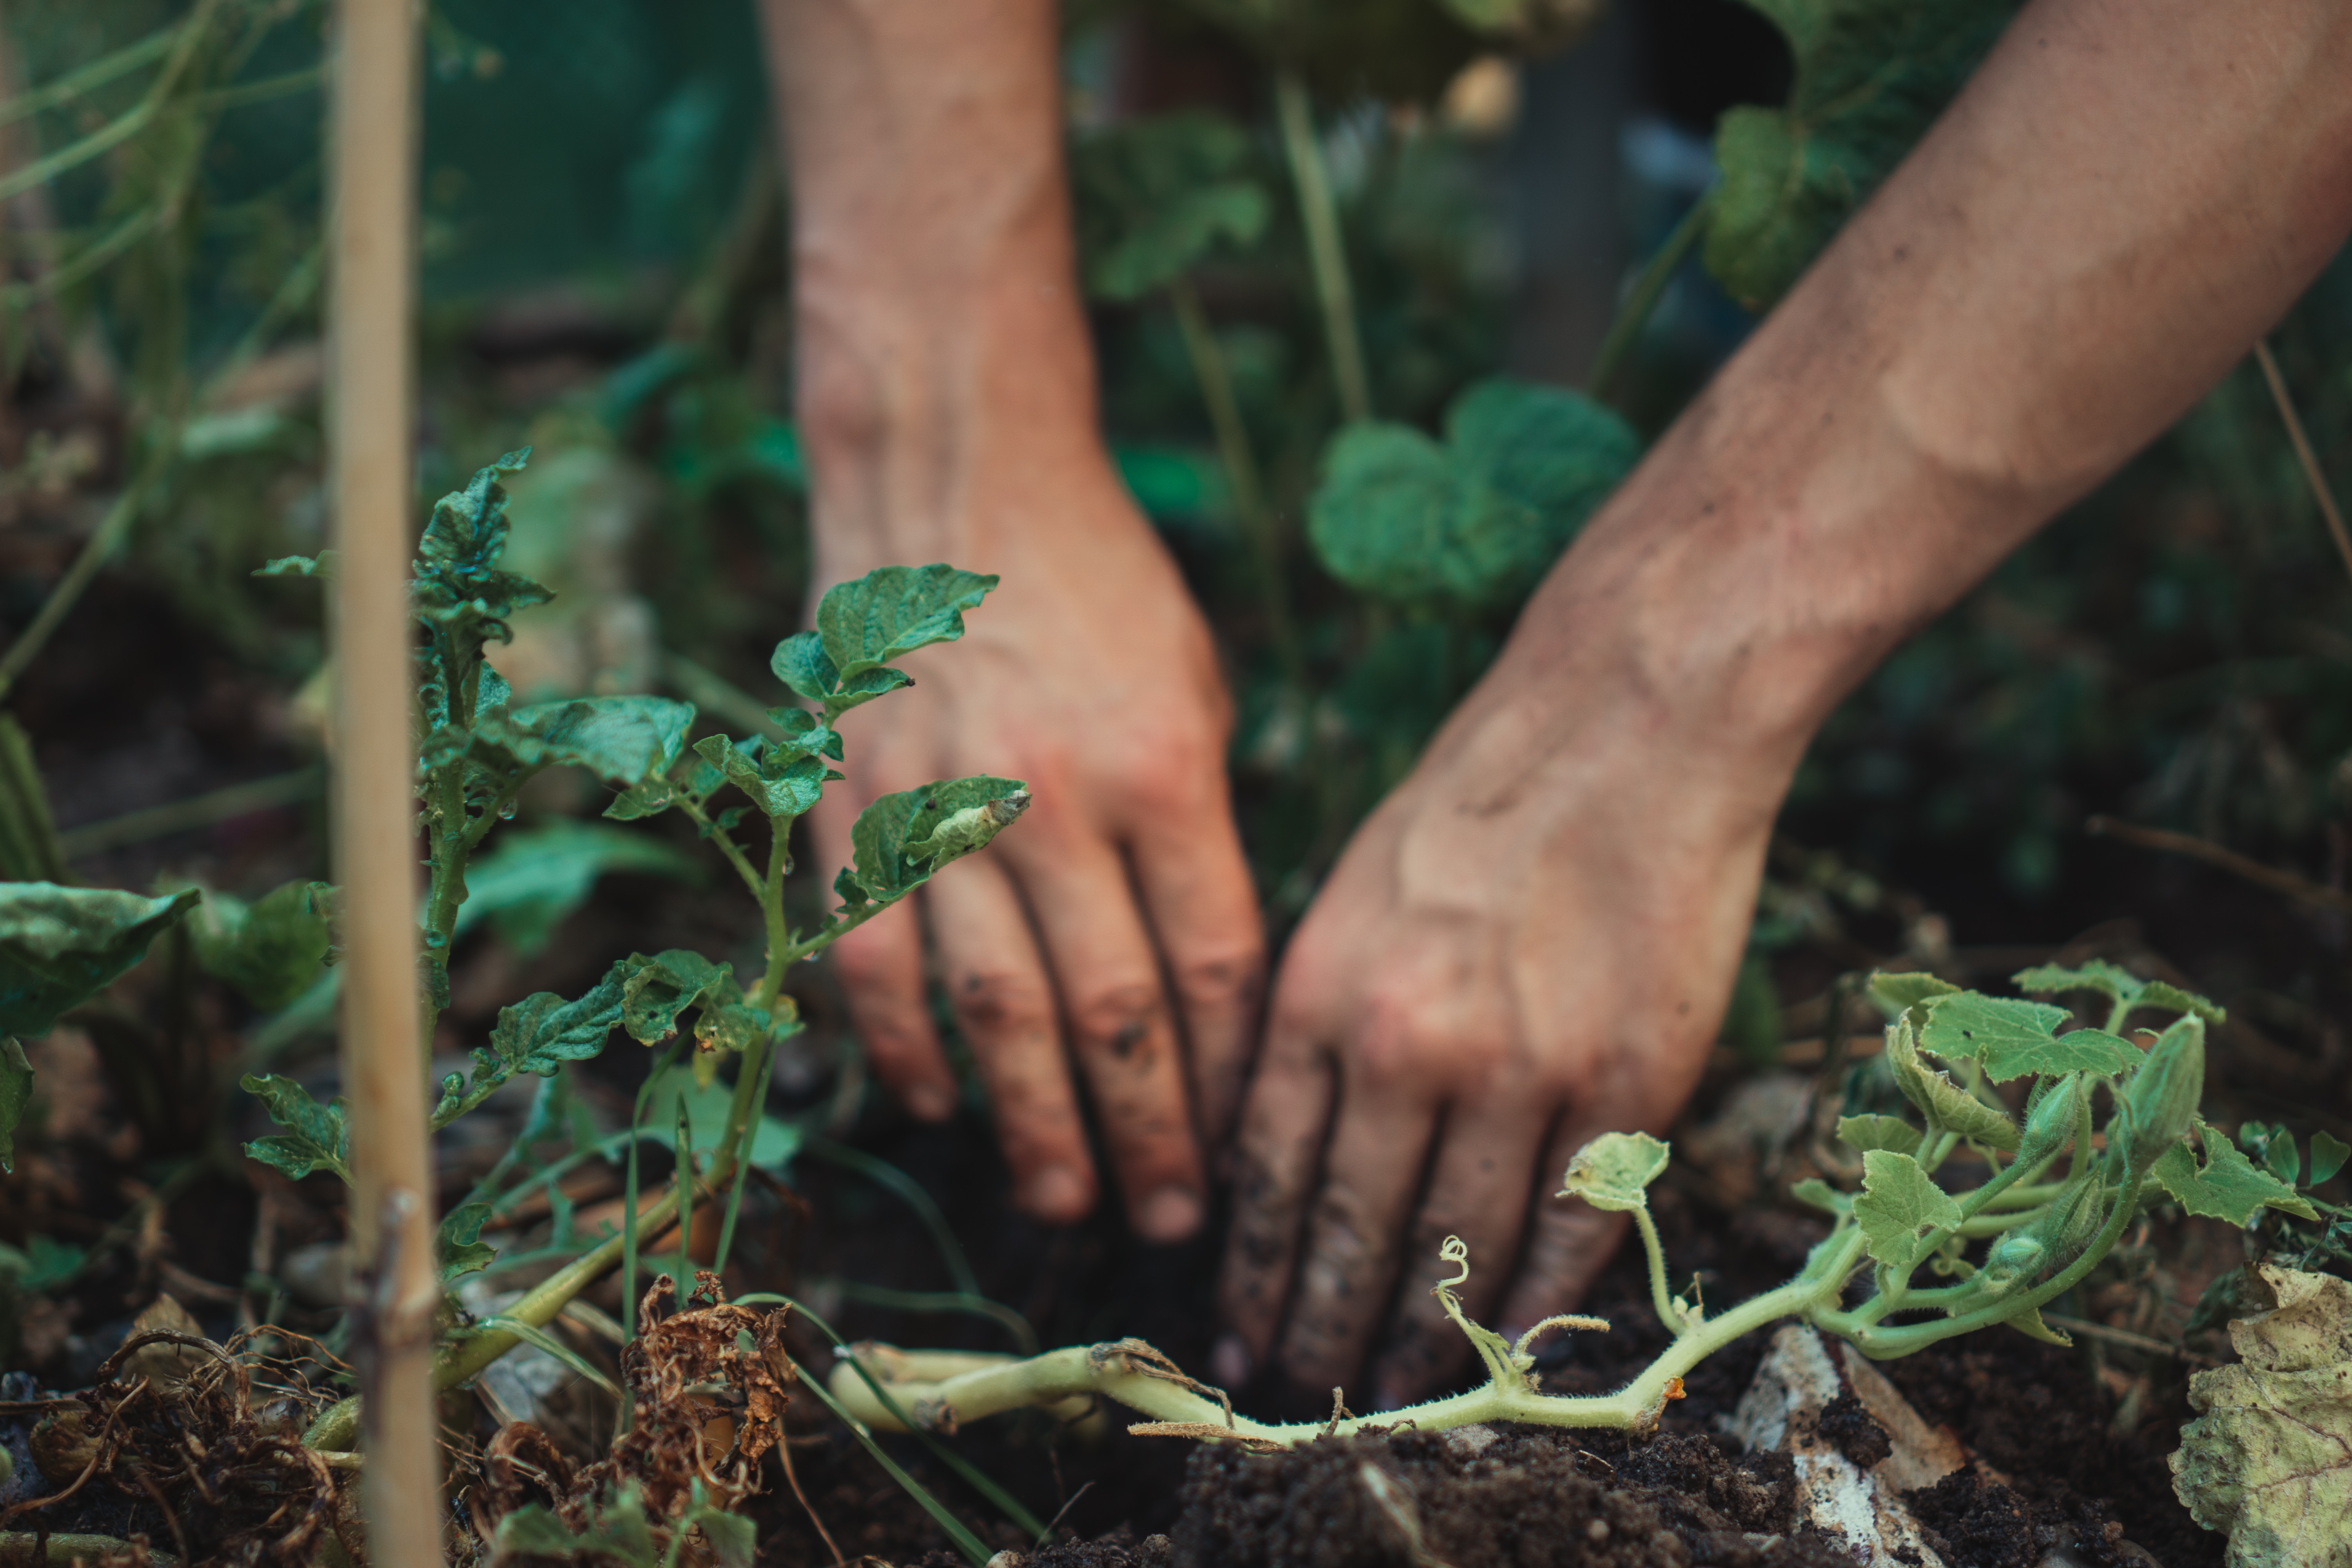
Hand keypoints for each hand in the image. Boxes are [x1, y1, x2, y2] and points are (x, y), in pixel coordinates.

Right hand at [806, 460, 1263, 1241]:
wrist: (954, 482)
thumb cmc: (1101, 589)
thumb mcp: (1196, 688)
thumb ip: (1203, 829)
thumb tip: (1211, 979)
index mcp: (1165, 769)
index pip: (1211, 965)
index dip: (1229, 1074)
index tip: (1245, 1147)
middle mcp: (1054, 801)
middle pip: (1112, 1014)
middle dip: (1148, 1135)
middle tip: (1169, 1224)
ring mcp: (943, 808)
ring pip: (992, 1012)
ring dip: (1030, 1124)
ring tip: (1066, 1200)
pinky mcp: (856, 807)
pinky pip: (877, 959)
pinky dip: (906, 1047)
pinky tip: (939, 1107)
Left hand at [1215, 628, 1783, 1405]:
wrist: (1625, 722)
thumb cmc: (1476, 800)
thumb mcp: (1347, 896)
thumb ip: (1311, 1023)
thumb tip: (1275, 1150)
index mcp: (1321, 992)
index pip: (1268, 1175)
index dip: (1254, 1271)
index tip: (1240, 1332)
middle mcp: (1407, 1044)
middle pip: (1350, 1231)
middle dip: (1320, 1326)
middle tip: (1303, 1390)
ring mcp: (1522, 1070)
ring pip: (1456, 1250)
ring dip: (1422, 1336)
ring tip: (1393, 1389)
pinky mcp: (1625, 1083)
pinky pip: (1569, 1229)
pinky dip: (1536, 1303)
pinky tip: (1508, 1349)